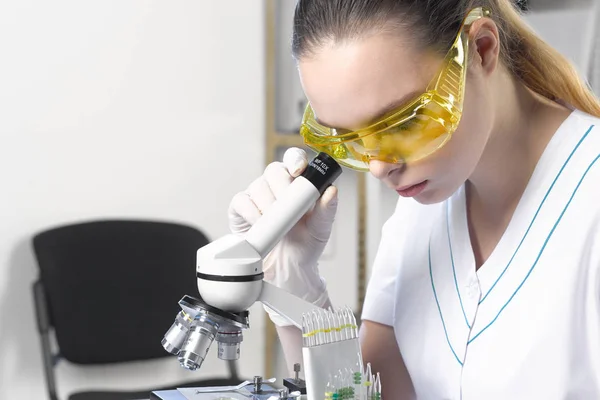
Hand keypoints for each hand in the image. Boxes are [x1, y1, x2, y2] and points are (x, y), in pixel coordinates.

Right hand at [228, 147, 337, 324]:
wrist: (288, 266)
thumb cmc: (306, 242)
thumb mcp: (321, 228)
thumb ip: (327, 209)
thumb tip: (332, 191)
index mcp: (297, 181)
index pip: (294, 159)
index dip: (295, 160)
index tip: (298, 171)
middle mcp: (276, 184)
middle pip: (274, 170)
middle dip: (282, 188)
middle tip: (289, 207)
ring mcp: (257, 194)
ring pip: (258, 186)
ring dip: (268, 204)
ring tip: (278, 223)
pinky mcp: (240, 208)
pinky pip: (242, 201)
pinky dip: (252, 213)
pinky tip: (260, 224)